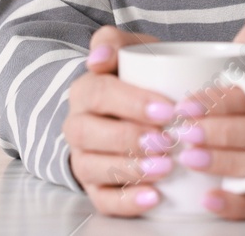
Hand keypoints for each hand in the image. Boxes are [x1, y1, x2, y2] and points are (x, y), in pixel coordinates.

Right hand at [65, 24, 170, 215]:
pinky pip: (102, 200)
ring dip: (130, 170)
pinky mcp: (95, 187)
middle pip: (90, 133)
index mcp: (85, 90)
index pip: (99, 93)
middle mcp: (77, 125)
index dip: (131, 103)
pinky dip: (127, 202)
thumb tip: (99, 57)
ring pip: (93, 168)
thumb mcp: (133, 51)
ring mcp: (84, 158)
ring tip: (166, 168)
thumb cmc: (141, 78)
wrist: (135, 109)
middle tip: (166, 141)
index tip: (167, 110)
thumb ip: (116, 41)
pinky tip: (154, 198)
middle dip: (128, 138)